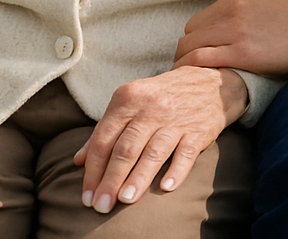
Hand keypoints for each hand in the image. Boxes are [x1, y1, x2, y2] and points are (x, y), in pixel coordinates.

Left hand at [74, 66, 246, 213]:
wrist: (208, 82)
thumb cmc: (161, 97)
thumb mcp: (130, 103)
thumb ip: (105, 129)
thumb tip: (79, 160)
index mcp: (128, 98)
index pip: (104, 138)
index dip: (93, 169)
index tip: (87, 195)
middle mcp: (150, 107)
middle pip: (125, 148)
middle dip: (110, 180)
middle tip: (101, 206)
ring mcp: (175, 119)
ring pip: (153, 152)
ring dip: (138, 178)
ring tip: (125, 200)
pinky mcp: (198, 131)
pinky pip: (186, 153)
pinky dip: (176, 171)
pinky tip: (166, 188)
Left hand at [174, 0, 287, 77]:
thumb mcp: (260, 5)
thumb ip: (238, 13)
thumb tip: (219, 31)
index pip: (197, 23)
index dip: (193, 42)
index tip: (194, 58)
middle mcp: (232, 11)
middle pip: (190, 35)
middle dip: (185, 55)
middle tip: (186, 73)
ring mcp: (237, 31)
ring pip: (193, 49)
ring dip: (185, 65)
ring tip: (186, 81)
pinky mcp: (243, 53)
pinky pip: (205, 60)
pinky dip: (194, 71)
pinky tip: (195, 82)